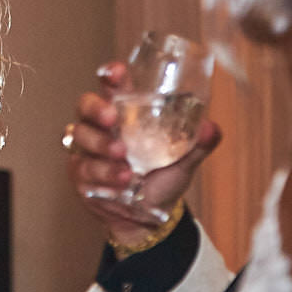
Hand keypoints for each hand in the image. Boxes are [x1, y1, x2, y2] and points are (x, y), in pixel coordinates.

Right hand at [66, 61, 221, 243]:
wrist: (149, 218)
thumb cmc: (162, 178)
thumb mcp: (183, 161)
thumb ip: (197, 144)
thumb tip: (210, 128)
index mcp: (125, 113)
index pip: (112, 86)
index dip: (111, 76)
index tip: (116, 73)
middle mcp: (102, 126)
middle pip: (85, 105)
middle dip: (96, 109)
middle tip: (112, 119)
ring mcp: (88, 150)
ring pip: (82, 137)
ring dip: (102, 147)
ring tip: (124, 161)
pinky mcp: (81, 174)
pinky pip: (84, 168)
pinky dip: (103, 175)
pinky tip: (121, 181)